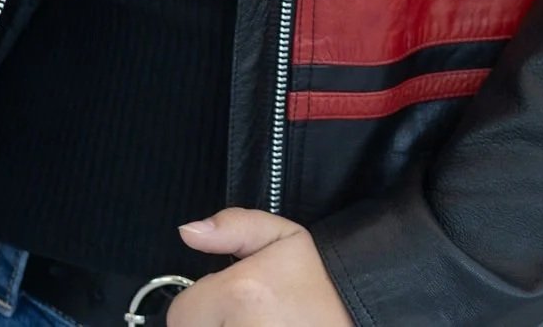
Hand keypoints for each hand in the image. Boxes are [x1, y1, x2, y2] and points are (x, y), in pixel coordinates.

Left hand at [167, 207, 352, 323]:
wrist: (361, 316)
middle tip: (248, 317)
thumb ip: (234, 226)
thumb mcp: (286, 238)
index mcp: (241, 293)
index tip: (229, 302)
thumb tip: (188, 232)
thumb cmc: (323, 285)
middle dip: (214, 324)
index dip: (202, 306)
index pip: (181, 314)